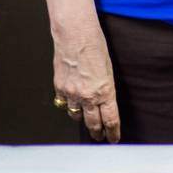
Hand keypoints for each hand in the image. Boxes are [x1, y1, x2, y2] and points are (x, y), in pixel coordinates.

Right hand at [52, 25, 120, 142]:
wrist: (74, 33)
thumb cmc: (94, 45)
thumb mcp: (108, 68)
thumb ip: (106, 88)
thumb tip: (104, 100)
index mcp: (105, 91)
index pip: (110, 119)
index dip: (112, 132)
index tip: (113, 138)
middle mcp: (88, 95)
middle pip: (93, 123)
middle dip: (97, 132)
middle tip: (99, 137)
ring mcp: (72, 93)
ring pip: (76, 115)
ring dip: (81, 117)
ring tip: (85, 118)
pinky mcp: (59, 87)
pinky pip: (63, 103)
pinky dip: (67, 104)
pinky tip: (71, 102)